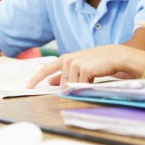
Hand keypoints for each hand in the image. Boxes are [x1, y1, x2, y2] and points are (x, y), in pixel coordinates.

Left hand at [26, 45, 144, 88]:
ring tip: (93, 76)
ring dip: (81, 85)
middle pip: (62, 83)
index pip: (47, 68)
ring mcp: (75, 63)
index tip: (28, 87)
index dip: (37, 78)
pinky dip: (88, 85)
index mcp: (66, 58)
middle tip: (87, 79)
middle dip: (71, 87)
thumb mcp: (80, 66)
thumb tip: (52, 82)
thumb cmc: (99, 62)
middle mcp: (68, 59)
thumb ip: (65, 73)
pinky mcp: (83, 69)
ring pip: (71, 86)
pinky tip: (96, 77)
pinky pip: (80, 85)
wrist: (116, 56)